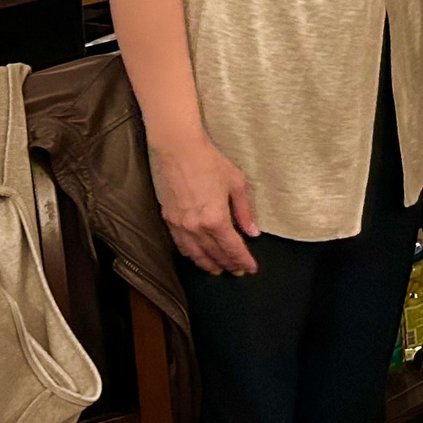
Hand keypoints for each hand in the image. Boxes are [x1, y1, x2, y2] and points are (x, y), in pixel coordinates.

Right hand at [149, 134, 258, 275]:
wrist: (180, 151)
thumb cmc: (210, 162)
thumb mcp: (237, 184)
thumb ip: (245, 211)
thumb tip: (253, 232)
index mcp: (216, 219)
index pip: (232, 248)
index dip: (243, 260)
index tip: (250, 268)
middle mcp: (196, 227)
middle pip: (215, 254)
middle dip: (229, 264)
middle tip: (238, 271)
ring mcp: (181, 225)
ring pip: (196, 254)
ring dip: (209, 264)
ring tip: (219, 270)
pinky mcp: (169, 220)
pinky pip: (180, 245)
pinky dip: (191, 255)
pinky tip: (196, 256)